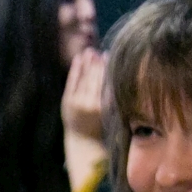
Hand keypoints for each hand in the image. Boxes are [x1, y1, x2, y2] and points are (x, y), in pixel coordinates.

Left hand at [61, 48, 106, 184]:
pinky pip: (72, 81)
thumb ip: (117, 97)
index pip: (109, 84)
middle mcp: (92, 104)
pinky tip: (79, 58)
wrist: (83, 140)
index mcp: (107, 108)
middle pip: (97, 79)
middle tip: (103, 51)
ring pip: (85, 78)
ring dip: (88, 63)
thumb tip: (123, 77)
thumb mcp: (115, 114)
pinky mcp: (67, 101)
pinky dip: (76, 69)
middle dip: (99, 64)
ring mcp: (78, 102)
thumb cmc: (104, 127)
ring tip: (91, 51)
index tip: (112, 57)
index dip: (110, 69)